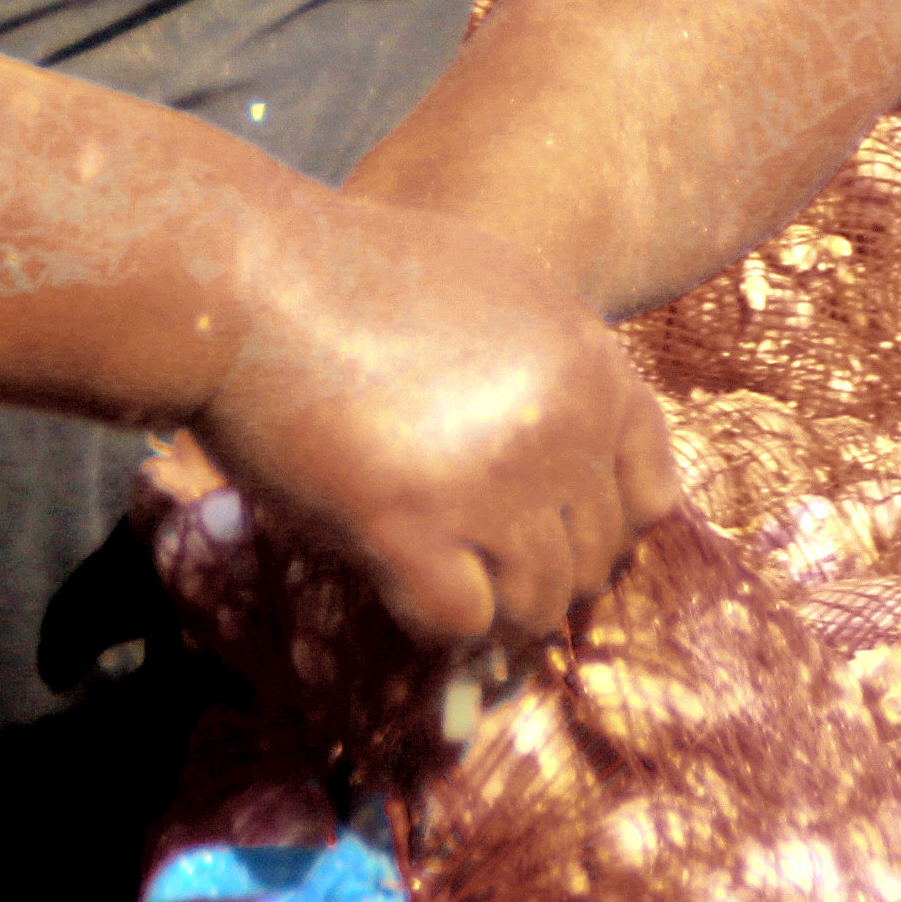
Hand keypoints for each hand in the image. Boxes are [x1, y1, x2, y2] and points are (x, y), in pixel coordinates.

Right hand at [183, 188, 680, 653]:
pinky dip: (426, 617)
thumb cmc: (356, 278)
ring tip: (428, 568)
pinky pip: (459, 623)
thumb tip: (570, 475)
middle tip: (472, 559)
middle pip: (594, 562)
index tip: (547, 531)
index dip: (598, 527)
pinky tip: (387, 571)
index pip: (651, 497)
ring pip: (534, 606)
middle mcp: (562, 428)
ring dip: (484, 602)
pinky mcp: (411, 529)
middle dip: (535, 572)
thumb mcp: (495, 292)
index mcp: (592, 365)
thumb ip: (552, 374)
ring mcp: (493, 483)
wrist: (248, 278)